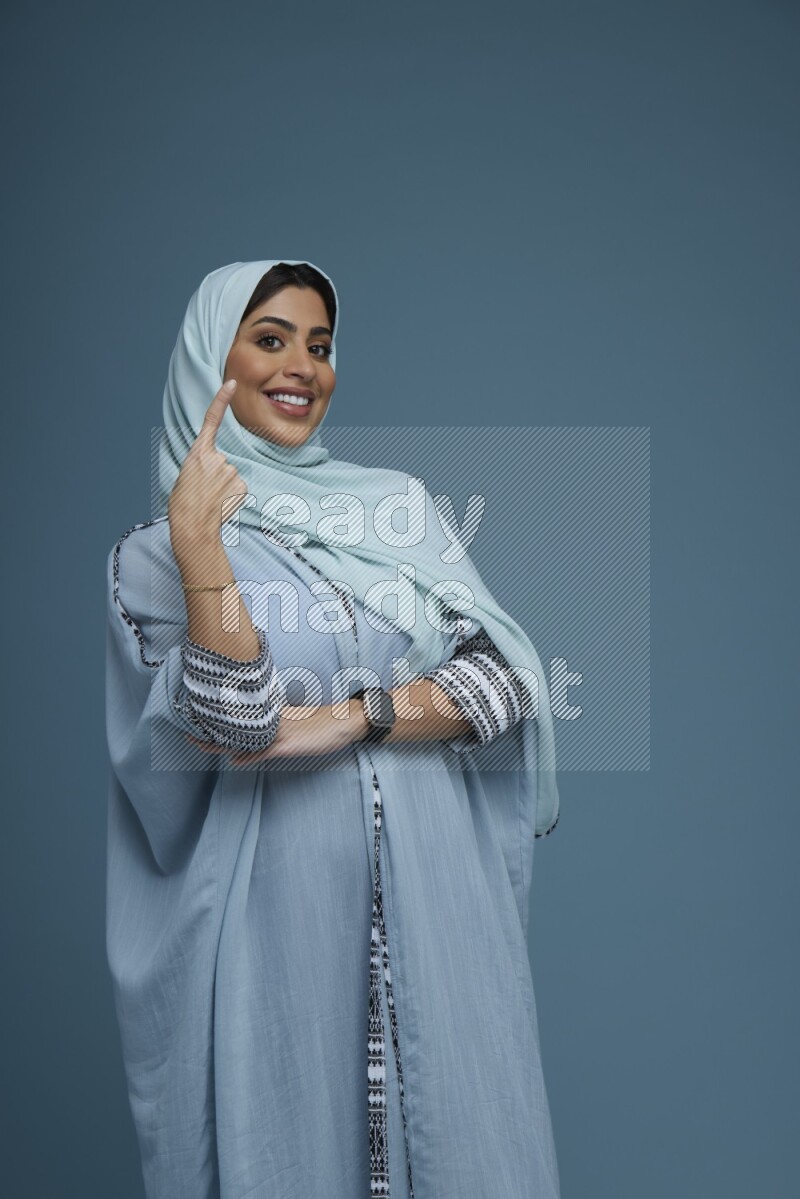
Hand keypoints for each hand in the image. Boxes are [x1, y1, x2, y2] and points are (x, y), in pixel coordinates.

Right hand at [168, 380, 247, 557]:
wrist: (192, 528)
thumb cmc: (184, 505)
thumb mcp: (186, 476)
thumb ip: (204, 465)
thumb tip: (223, 468)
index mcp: (198, 453)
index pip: (212, 420)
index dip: (222, 400)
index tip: (231, 383)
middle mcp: (217, 458)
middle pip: (222, 460)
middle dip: (215, 474)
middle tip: (202, 491)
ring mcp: (231, 471)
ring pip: (231, 474)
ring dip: (223, 486)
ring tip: (210, 499)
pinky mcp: (242, 485)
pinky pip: (238, 486)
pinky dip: (231, 495)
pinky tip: (220, 503)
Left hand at [186, 699, 368, 764]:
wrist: (345, 720)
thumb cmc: (322, 723)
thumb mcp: (296, 723)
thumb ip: (274, 730)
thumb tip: (251, 746)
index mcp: (274, 714)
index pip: (241, 716)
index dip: (220, 719)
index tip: (201, 720)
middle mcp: (273, 721)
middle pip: (236, 726)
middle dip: (211, 731)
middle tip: (189, 734)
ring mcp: (280, 732)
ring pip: (245, 737)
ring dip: (223, 742)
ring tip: (201, 743)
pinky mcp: (288, 745)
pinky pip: (264, 751)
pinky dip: (249, 755)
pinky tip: (236, 759)